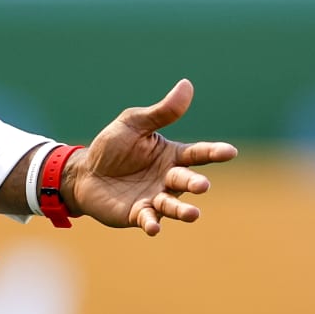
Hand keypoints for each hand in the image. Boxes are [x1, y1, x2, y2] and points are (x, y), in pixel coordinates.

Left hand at [65, 78, 237, 234]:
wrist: (84, 173)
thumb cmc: (112, 147)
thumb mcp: (133, 124)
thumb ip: (161, 112)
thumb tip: (186, 85)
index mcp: (172, 155)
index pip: (198, 153)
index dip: (214, 152)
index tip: (230, 151)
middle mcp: (168, 179)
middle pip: (187, 180)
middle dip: (195, 183)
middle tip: (202, 185)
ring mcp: (155, 198)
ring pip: (173, 205)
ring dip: (182, 210)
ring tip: (192, 214)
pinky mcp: (138, 214)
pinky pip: (148, 219)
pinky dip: (152, 223)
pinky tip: (154, 228)